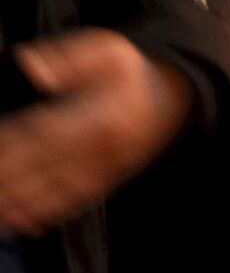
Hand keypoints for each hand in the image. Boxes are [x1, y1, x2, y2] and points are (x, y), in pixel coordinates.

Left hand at [0, 28, 192, 235]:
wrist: (171, 97)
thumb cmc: (128, 70)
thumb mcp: (105, 48)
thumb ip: (67, 57)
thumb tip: (32, 68)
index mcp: (99, 115)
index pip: (46, 130)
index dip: (12, 143)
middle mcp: (103, 148)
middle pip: (47, 166)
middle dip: (11, 180)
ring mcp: (107, 168)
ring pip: (59, 190)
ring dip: (25, 206)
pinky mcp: (109, 180)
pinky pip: (78, 200)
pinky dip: (51, 214)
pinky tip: (26, 224)